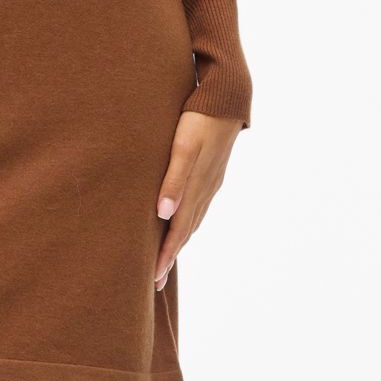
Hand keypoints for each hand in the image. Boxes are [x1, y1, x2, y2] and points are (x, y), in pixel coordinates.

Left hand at [153, 106, 240, 289]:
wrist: (226, 99)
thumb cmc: (199, 120)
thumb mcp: (184, 147)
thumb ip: (173, 180)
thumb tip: (163, 214)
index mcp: (196, 188)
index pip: (177, 231)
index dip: (165, 255)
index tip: (153, 278)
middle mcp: (205, 190)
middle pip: (185, 232)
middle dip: (170, 256)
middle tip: (155, 281)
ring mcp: (210, 183)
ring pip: (192, 221)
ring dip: (179, 242)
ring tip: (166, 260)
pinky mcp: (211, 174)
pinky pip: (198, 207)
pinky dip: (187, 223)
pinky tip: (181, 224)